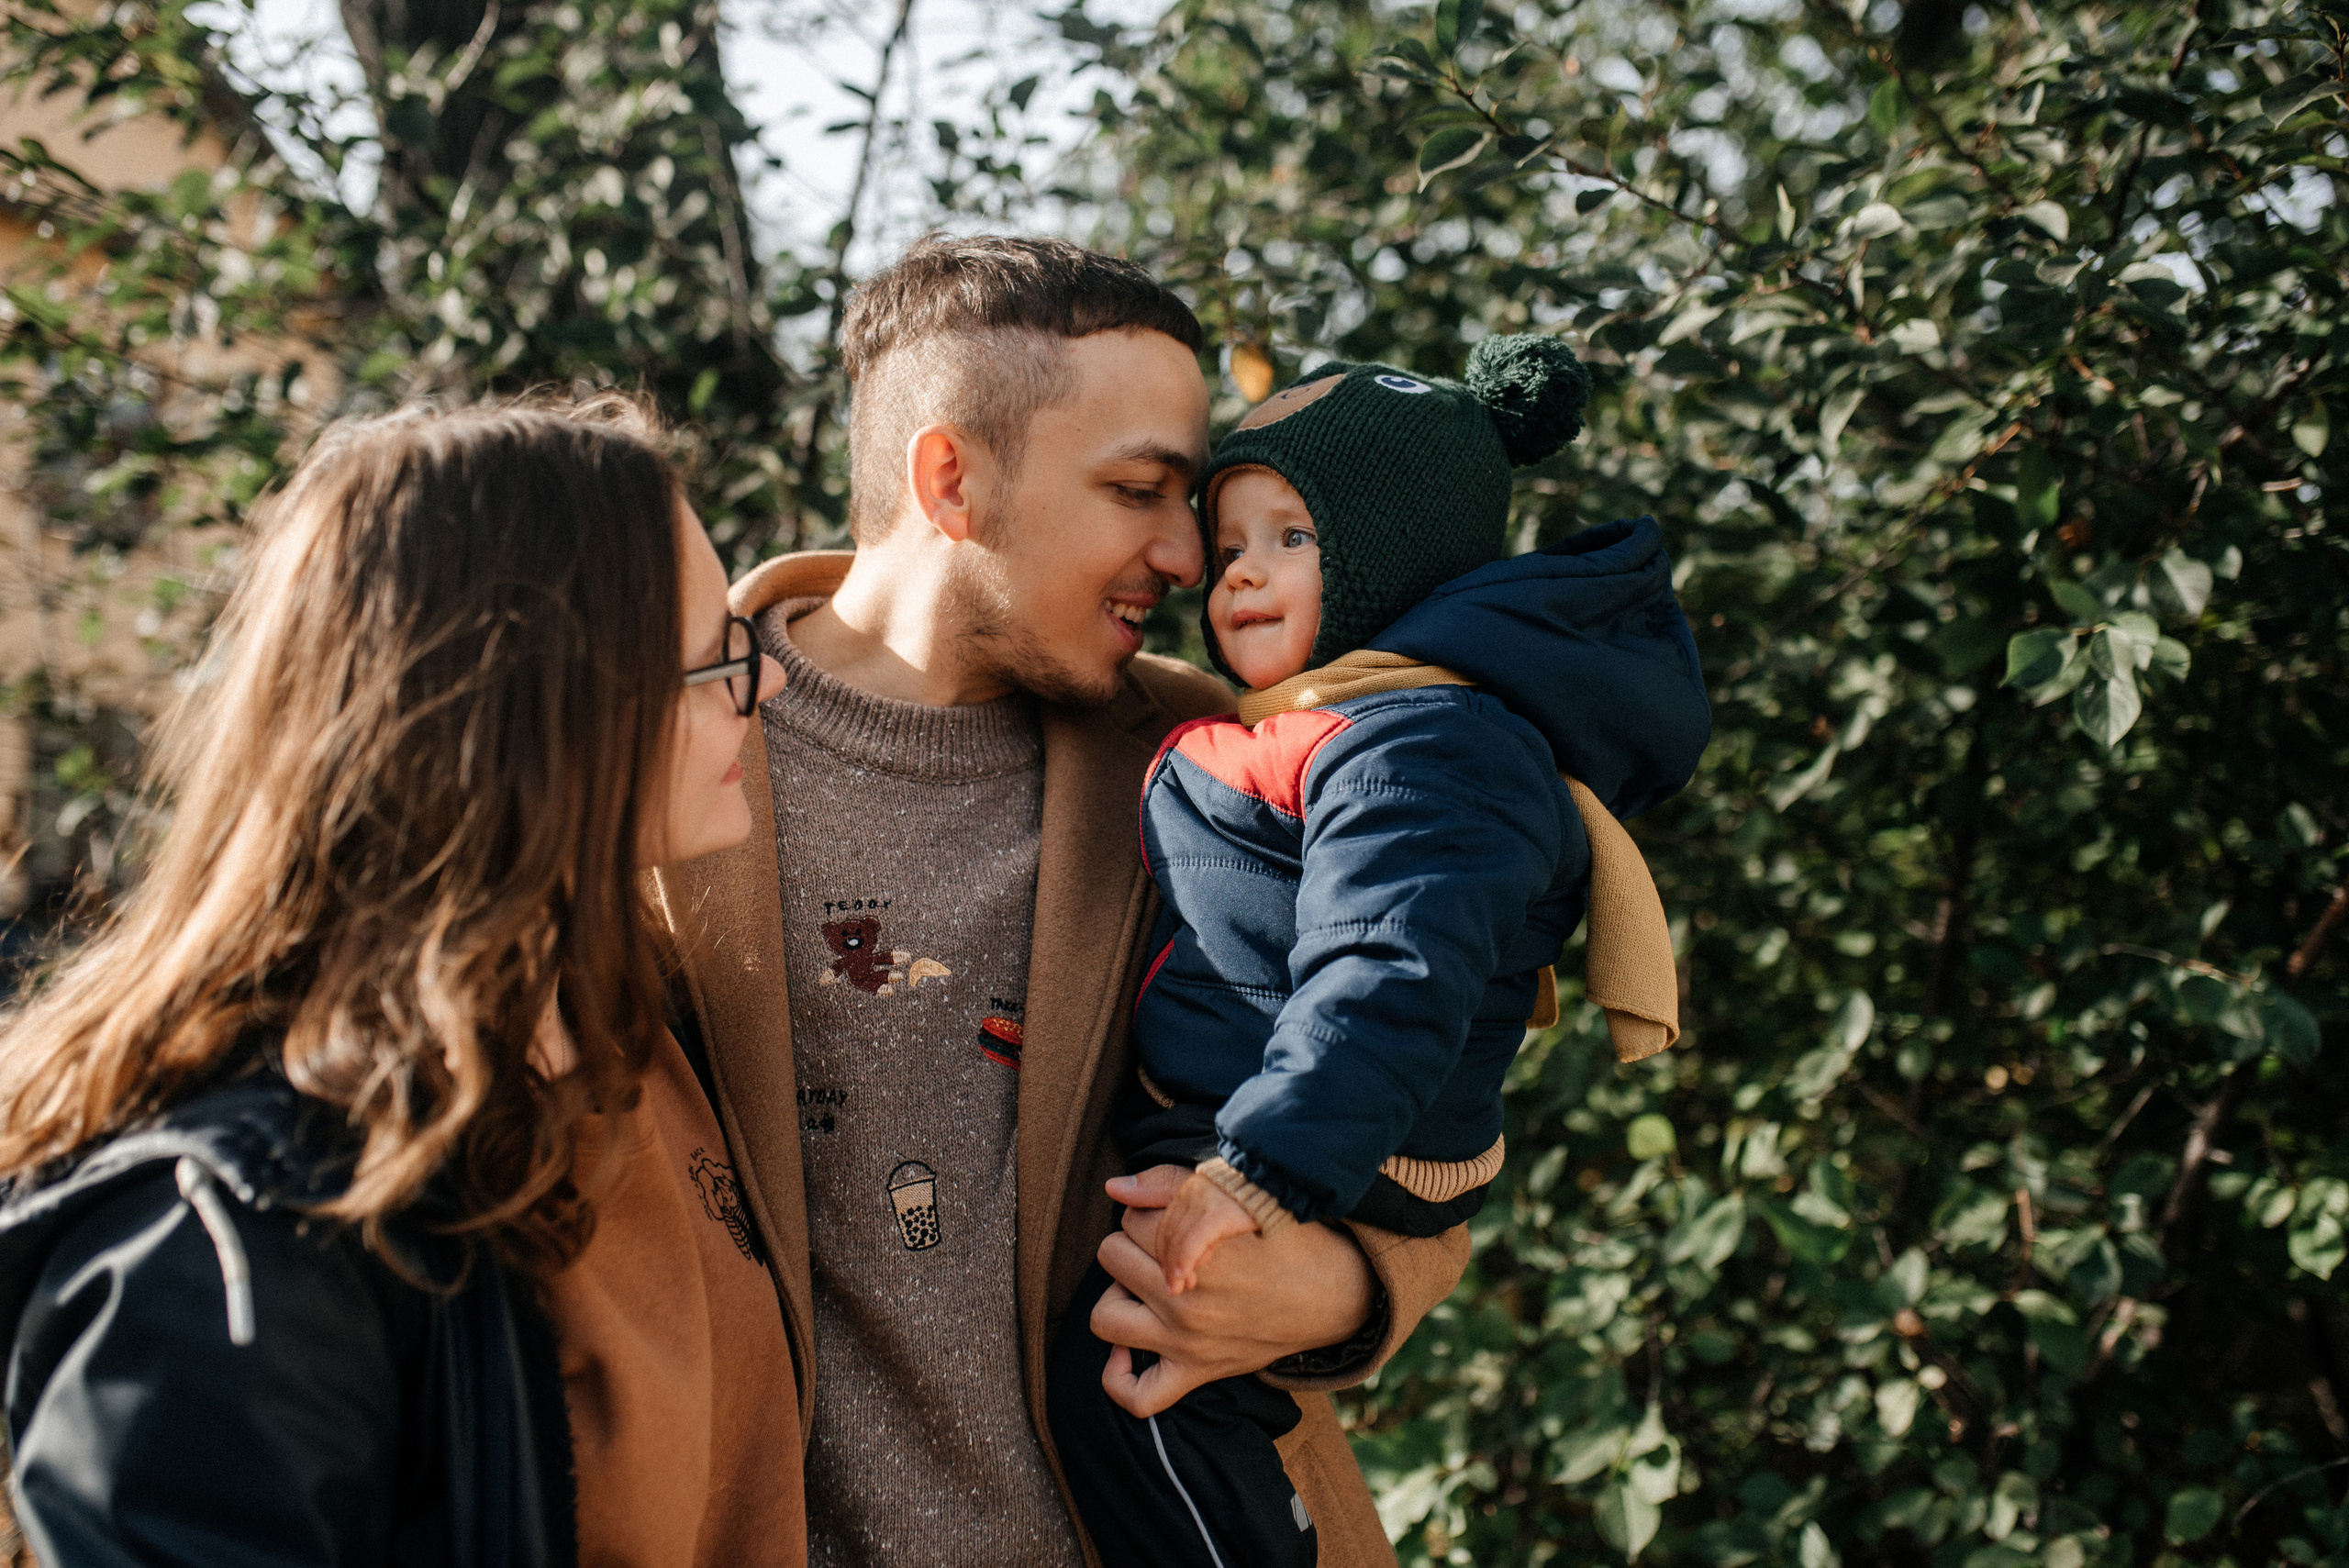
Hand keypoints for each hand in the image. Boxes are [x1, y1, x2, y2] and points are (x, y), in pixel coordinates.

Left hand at [1092, 1164, 1372, 1417]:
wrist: (1334, 1294)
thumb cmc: (1289, 1238)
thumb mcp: (1241, 1196)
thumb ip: (1171, 1183)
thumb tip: (1114, 1188)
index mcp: (1201, 1254)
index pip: (1133, 1216)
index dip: (1153, 1208)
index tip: (1179, 1213)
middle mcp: (1188, 1303)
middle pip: (1113, 1254)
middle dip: (1134, 1241)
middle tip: (1165, 1242)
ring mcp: (1188, 1345)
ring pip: (1104, 1315)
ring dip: (1119, 1294)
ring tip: (1144, 1282)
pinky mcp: (1196, 1373)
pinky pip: (1138, 1395)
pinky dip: (1120, 1376)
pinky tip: (1127, 1347)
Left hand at [1156, 1171, 1258, 1294]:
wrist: (1278, 1182)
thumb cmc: (1254, 1202)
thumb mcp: (1222, 1215)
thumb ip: (1204, 1236)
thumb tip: (1187, 1261)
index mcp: (1189, 1191)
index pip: (1166, 1226)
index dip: (1165, 1253)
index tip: (1171, 1275)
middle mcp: (1191, 1193)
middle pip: (1168, 1234)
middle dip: (1168, 1263)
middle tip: (1173, 1288)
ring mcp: (1203, 1201)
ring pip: (1177, 1240)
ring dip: (1175, 1267)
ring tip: (1178, 1288)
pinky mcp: (1218, 1213)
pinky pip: (1193, 1241)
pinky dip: (1185, 1261)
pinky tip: (1184, 1276)